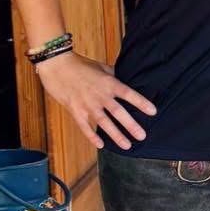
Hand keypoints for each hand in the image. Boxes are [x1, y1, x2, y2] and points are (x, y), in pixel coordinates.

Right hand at [35, 53, 156, 150]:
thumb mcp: (101, 67)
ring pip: (104, 123)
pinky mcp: (75, 110)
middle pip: (118, 112)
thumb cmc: (80, 64)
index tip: (153, 112)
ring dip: (115, 135)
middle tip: (142, 136)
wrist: (57, 65)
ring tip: (126, 146)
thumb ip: (114, 76)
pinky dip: (92, 136)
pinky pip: (85, 126)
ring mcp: (87, 104)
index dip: (141, 103)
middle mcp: (100, 95)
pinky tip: (101, 145)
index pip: (128, 94)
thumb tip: (126, 80)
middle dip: (131, 125)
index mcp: (109, 83)